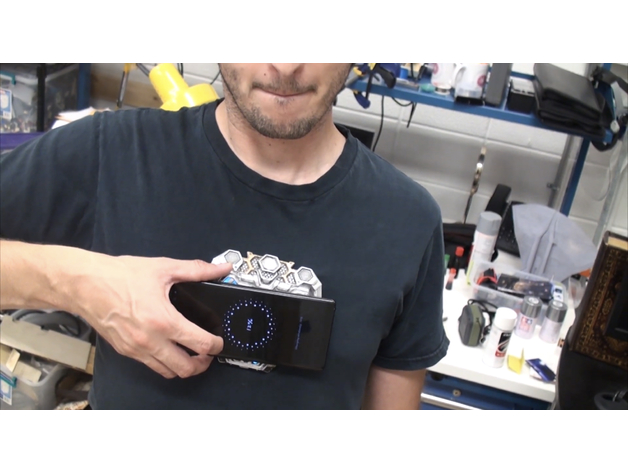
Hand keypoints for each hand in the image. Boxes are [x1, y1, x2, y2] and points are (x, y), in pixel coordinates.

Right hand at [75, 255, 232, 378]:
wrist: (84, 284)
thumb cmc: (119, 275)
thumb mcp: (163, 268)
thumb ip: (196, 270)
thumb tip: (220, 268)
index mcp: (163, 321)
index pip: (200, 344)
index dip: (216, 345)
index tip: (219, 341)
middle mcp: (150, 341)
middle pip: (185, 368)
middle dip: (203, 364)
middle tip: (209, 353)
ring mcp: (136, 349)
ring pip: (168, 372)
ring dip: (184, 367)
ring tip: (191, 353)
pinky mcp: (125, 351)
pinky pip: (150, 365)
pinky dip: (164, 363)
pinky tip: (169, 348)